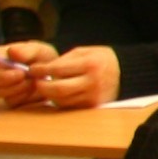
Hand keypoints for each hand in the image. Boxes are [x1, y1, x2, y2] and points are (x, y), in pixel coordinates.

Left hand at [0, 42, 118, 109]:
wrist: (124, 73)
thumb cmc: (99, 59)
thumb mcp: (83, 52)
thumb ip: (63, 60)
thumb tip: (40, 70)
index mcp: (90, 65)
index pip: (59, 69)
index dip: (42, 70)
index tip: (32, 69)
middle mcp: (93, 82)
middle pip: (59, 89)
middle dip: (42, 86)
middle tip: (36, 82)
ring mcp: (93, 96)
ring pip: (62, 100)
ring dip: (49, 94)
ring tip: (46, 87)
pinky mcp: (93, 106)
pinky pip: (69, 106)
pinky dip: (60, 100)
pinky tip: (58, 93)